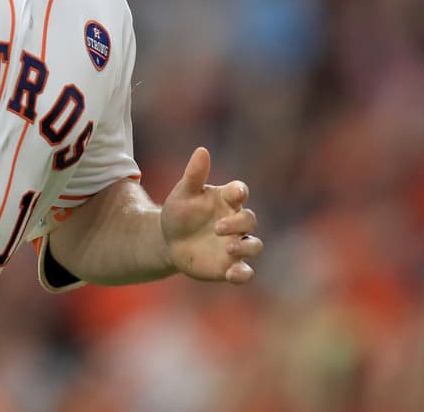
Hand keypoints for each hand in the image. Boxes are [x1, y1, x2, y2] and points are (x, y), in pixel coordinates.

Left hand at [160, 147, 261, 282]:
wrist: (168, 241)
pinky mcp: (229, 266)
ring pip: (255, 246)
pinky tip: (232, 274)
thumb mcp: (183, 193)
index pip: (240, 192)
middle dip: (238, 223)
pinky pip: (245, 272)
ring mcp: (235, 244)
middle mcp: (235, 222)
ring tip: (229, 247)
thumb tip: (202, 150)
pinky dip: (243, 274)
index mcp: (225, 200)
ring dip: (246, 248)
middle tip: (217, 227)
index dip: (240, 192)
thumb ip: (194, 175)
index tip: (235, 194)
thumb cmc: (179, 212)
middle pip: (250, 220)